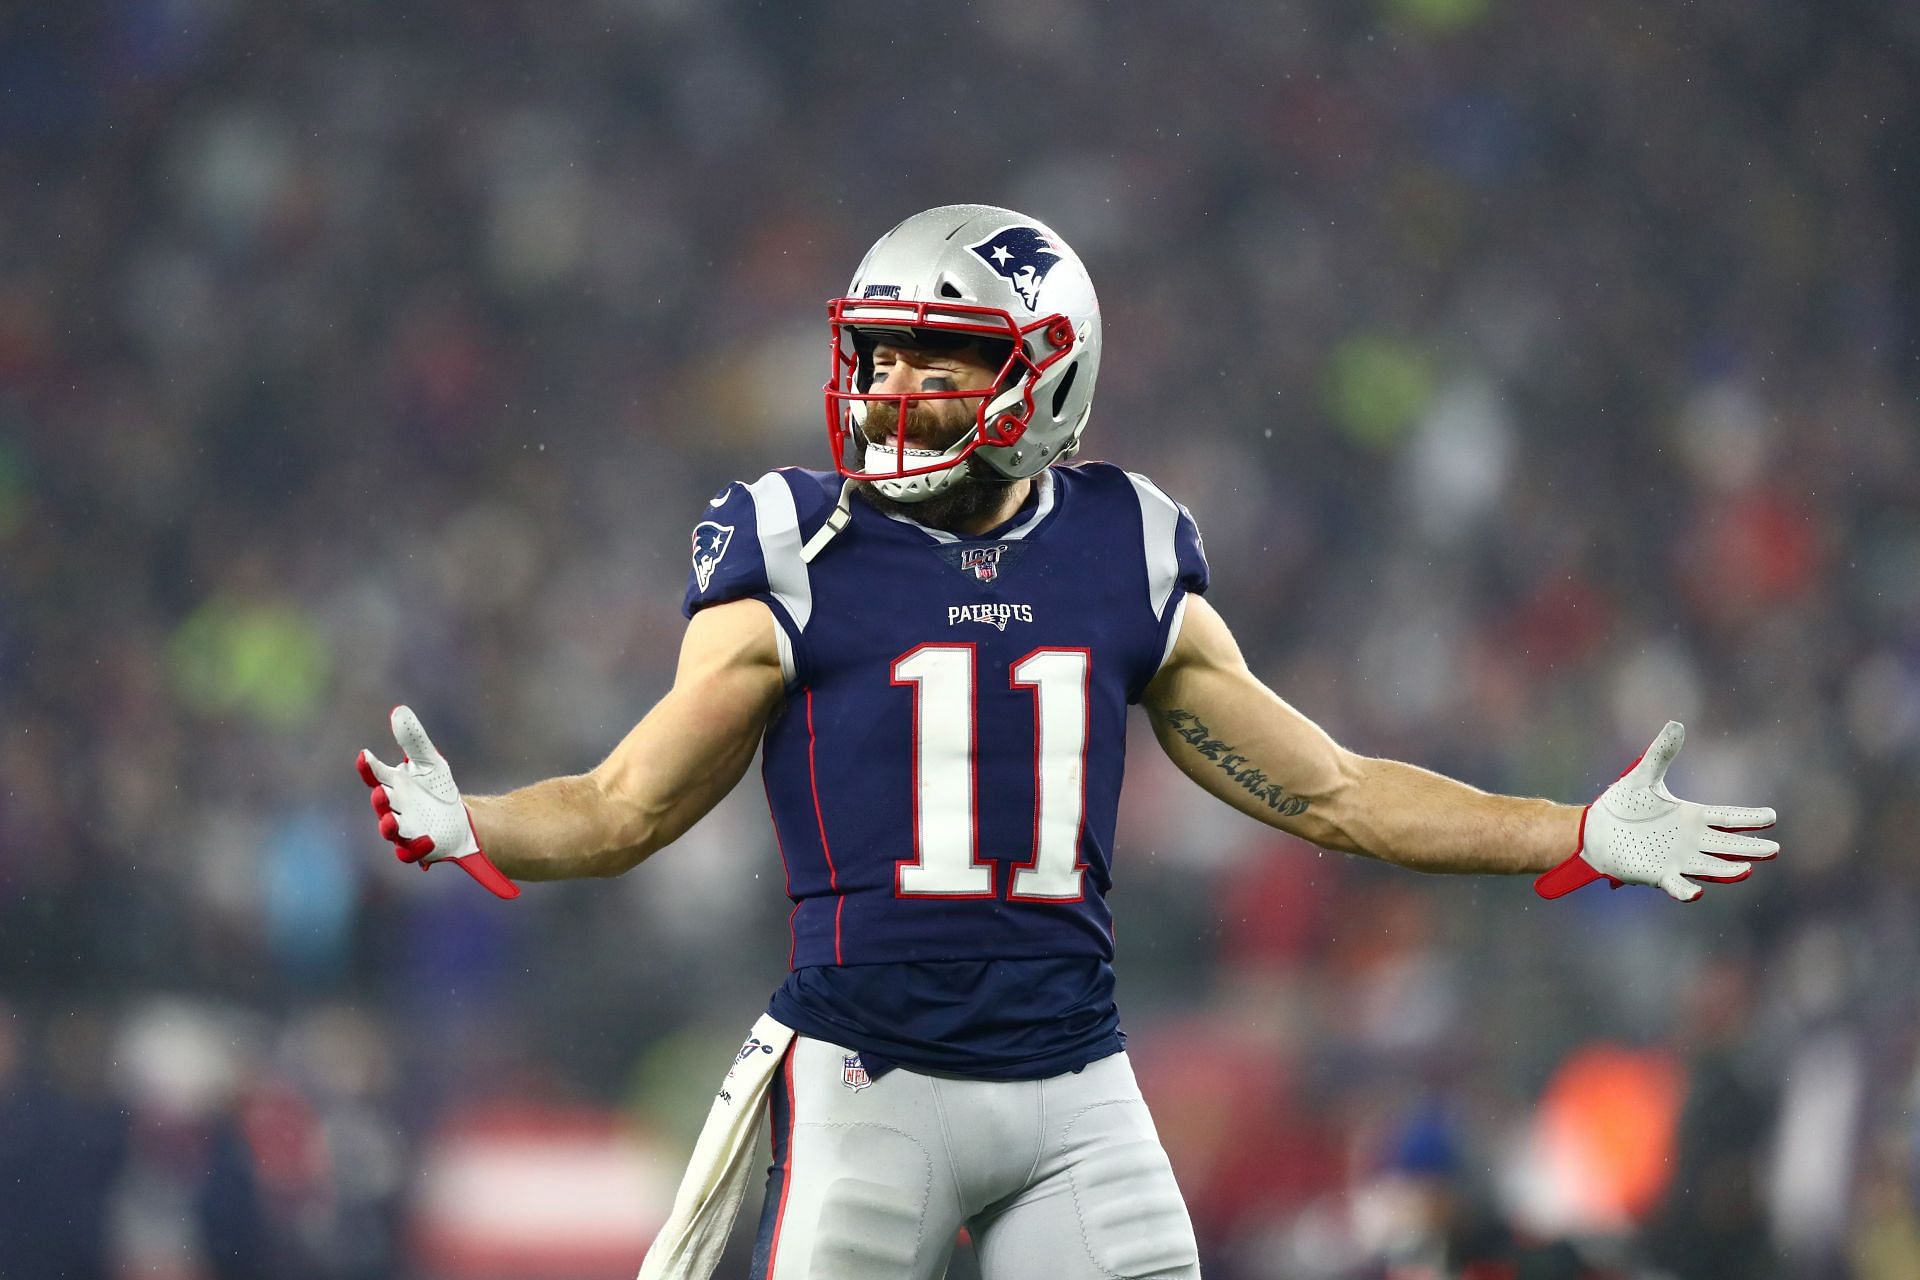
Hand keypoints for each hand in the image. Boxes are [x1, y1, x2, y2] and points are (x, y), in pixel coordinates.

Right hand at [357, 706, 519, 899]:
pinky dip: (417, 848)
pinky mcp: (419, 848)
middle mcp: (394, 808)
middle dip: (380, 799)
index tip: (365, 755)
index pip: (375, 775)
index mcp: (393, 785)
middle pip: (380, 804)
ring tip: (390, 819)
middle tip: (381, 792)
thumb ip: (414, 739)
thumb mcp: (430, 761)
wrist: (460, 820)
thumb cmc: (437, 789)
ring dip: (388, 826)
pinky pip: (411, 853)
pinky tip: (428, 839)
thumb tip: (399, 710)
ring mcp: (404, 830)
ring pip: (389, 831)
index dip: (368, 767)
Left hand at [1535, 721, 1776, 901]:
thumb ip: (1661, 753)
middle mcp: (1690, 840)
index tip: (1771, 816)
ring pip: (1709, 866)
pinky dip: (1686, 891)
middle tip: (1774, 849)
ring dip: (1727, 870)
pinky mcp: (1659, 875)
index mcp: (1691, 816)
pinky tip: (1696, 893)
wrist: (1596, 830)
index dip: (1748, 818)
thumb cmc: (1623, 804)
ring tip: (1746, 869)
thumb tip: (1676, 724)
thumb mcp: (1643, 776)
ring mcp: (1677, 860)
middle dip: (1750, 848)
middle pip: (1727, 845)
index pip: (1727, 817)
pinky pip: (1677, 885)